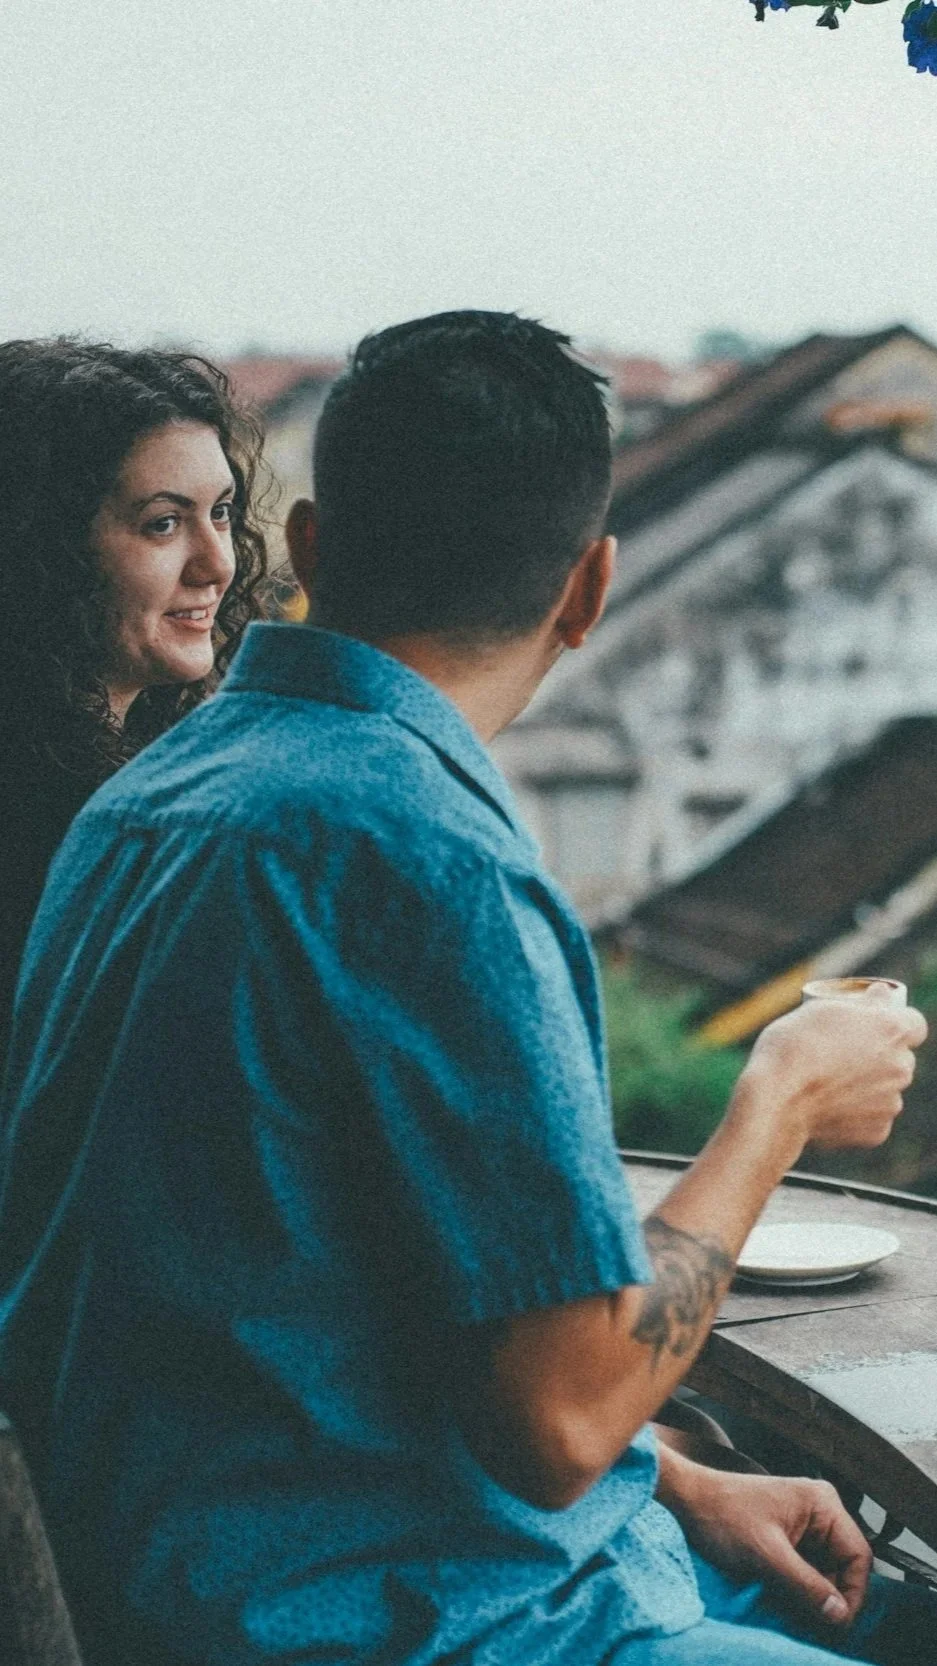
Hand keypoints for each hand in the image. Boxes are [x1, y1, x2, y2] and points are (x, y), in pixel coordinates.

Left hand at [659, 1455, 871, 1626]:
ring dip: (811, 1598)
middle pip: (842, 1568)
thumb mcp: (766, 1555)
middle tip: (812, 1625)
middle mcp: (818, 1512)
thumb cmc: (721, 1516)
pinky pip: (805, 1572)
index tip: (837, 1623)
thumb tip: (840, 1615)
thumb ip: (806, 1585)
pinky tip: (782, 1601)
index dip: (852, 1594)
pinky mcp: (787, 1539)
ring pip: (823, 1574)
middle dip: (828, 1598)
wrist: (685, 1502)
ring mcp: (803, 1526)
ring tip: (792, 1612)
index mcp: (822, 1504)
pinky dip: (797, 1591)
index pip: (858, 1556)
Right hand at [740, 984, 926, 1155]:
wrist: (776, 1101)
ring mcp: (892, 1102)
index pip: (914, 1024)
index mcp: (892, 1030)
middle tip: (843, 1054)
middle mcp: (901, 1067)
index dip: (893, 1023)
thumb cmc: (793, 1047)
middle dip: (879, 1055)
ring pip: (887, 1088)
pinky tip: (829, 1106)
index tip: (871, 1026)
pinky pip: (873, 1117)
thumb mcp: (821, 1009)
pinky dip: (857, 1112)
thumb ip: (862, 1003)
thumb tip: (883, 994)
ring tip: (830, 1082)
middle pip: (900, 1057)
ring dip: (868, 1084)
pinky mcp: (878, 1132)